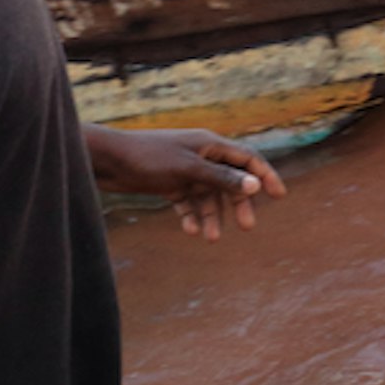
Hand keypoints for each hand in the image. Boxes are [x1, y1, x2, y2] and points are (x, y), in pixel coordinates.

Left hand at [86, 126, 284, 236]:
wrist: (106, 160)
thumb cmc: (147, 158)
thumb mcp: (188, 170)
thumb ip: (221, 178)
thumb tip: (255, 185)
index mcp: (209, 145)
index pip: (246, 159)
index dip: (264, 175)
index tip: (279, 195)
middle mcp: (200, 156)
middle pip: (230, 180)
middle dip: (238, 203)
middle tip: (247, 226)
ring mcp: (185, 170)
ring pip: (208, 196)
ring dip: (212, 216)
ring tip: (211, 239)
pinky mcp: (169, 183)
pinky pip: (188, 202)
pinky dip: (191, 215)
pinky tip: (189, 230)